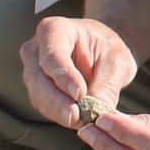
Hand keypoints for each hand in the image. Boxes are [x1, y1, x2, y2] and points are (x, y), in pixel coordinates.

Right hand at [20, 16, 138, 128]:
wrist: (102, 51)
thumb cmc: (109, 49)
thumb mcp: (117, 62)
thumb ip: (106, 85)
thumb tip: (96, 112)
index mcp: (54, 29)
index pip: (53, 55)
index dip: (64, 76)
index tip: (79, 94)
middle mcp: (36, 48)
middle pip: (39, 78)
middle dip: (57, 101)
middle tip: (76, 117)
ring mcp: (32, 69)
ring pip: (38, 95)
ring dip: (58, 111)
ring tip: (82, 120)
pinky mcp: (36, 89)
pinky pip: (43, 105)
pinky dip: (59, 114)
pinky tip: (77, 120)